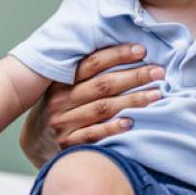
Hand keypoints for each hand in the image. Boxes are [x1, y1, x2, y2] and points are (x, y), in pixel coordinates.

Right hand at [20, 44, 165, 166]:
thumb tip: (126, 50)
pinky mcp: (68, 144)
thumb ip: (86, 72)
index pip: (93, 63)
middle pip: (103, 84)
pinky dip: (114, 128)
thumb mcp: (64, 86)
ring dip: (133, 100)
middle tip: (159, 72)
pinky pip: (95, 134)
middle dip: (135, 76)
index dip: (118, 55)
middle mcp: (61, 100)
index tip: (142, 50)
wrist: (36, 142)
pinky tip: (132, 121)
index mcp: (61, 81)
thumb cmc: (60, 108)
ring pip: (104, 108)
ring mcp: (64, 123)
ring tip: (157, 94)